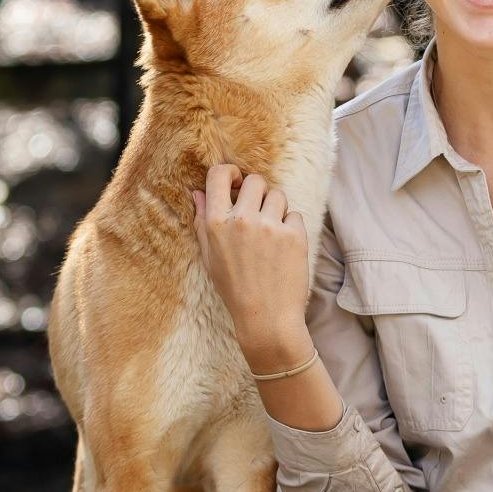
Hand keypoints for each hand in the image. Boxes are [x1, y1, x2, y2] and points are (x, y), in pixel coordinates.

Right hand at [193, 165, 311, 369]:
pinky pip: (294, 215)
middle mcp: (242, 221)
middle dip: (257, 192)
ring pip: (278, 195)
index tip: (236, 181)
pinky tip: (284, 248)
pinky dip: (291, 227)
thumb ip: (203, 222)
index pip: (219, 175)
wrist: (267, 318)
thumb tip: (198, 192)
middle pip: (255, 180)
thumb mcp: (209, 257)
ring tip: (271, 234)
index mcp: (216, 224)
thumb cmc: (235, 290)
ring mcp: (270, 227)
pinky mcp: (295, 235)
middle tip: (257, 213)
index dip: (229, 172)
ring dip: (276, 208)